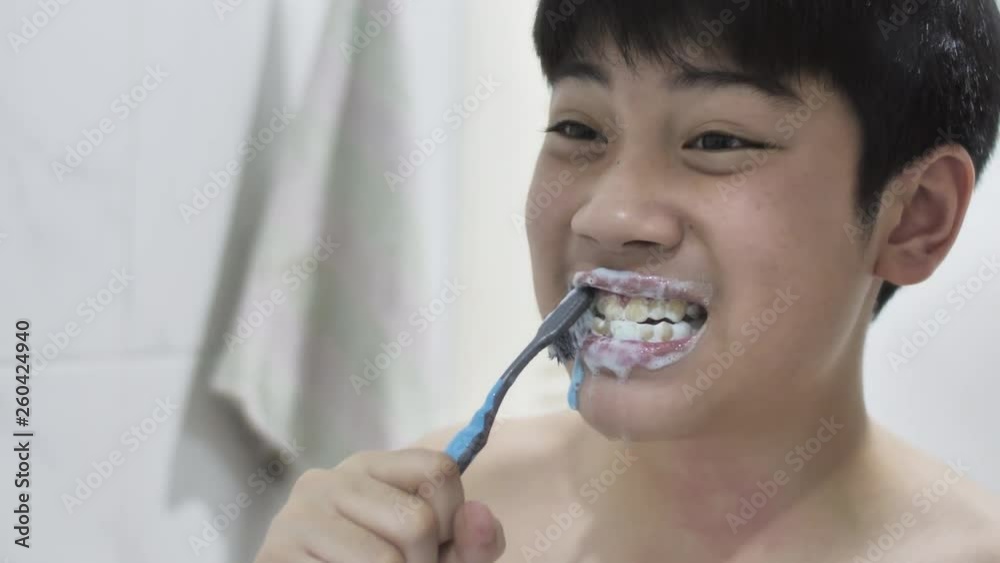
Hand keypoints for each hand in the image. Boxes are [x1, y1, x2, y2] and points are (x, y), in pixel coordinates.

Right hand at [253, 448, 505, 562]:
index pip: (440, 470)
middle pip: (418, 521)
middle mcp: (328, 480)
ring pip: (386, 561)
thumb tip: (481, 516)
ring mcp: (296, 517)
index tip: (437, 545)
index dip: (455, 519)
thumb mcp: (436, 558)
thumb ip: (470, 543)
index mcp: (370, 468)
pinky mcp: (275, 555)